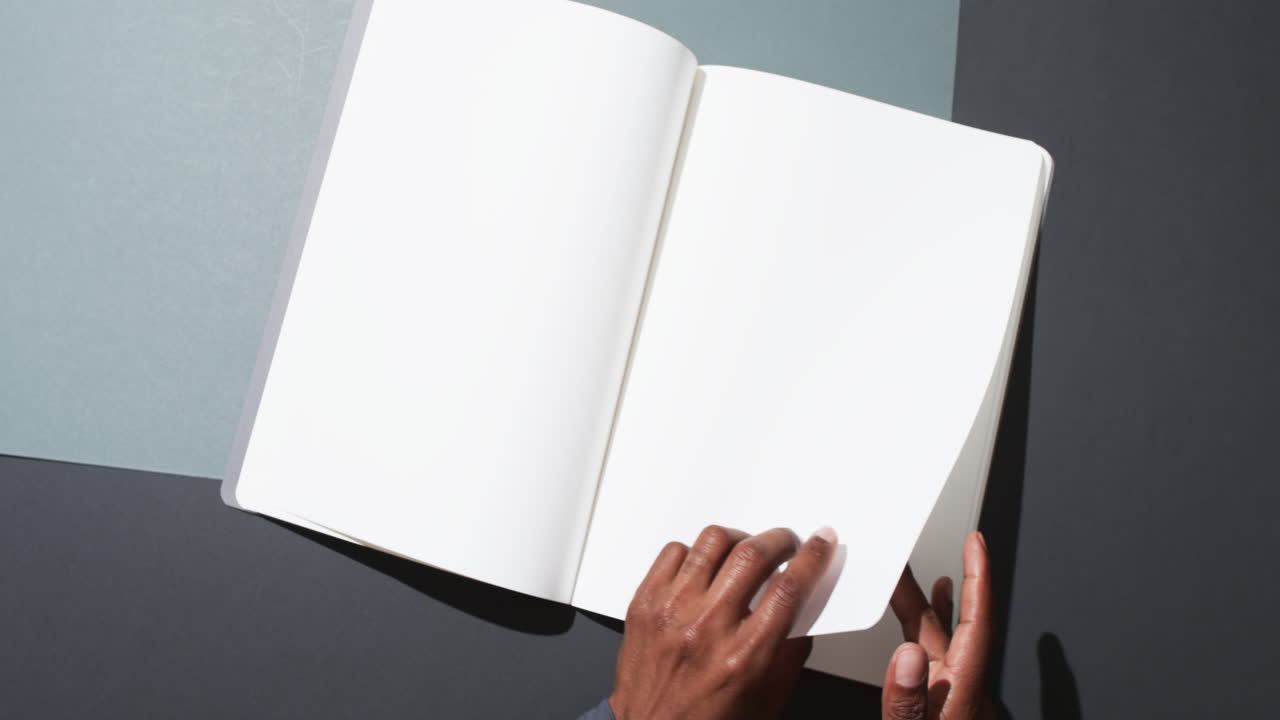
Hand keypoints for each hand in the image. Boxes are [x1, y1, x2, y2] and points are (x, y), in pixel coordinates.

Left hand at [608, 525, 837, 719]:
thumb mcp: (769, 697)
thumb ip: (791, 650)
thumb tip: (805, 602)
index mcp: (744, 656)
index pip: (788, 589)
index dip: (813, 557)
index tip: (822, 542)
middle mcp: (706, 628)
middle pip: (753, 555)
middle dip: (780, 540)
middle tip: (786, 544)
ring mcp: (670, 611)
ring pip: (712, 542)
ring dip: (739, 539)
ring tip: (745, 552)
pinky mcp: (644, 603)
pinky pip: (674, 552)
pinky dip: (696, 553)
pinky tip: (704, 568)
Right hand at [883, 531, 993, 719]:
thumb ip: (906, 702)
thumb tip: (907, 655)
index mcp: (960, 693)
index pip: (976, 624)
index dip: (977, 579)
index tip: (976, 545)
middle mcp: (960, 688)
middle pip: (949, 625)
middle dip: (922, 584)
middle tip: (902, 552)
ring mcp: (951, 693)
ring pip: (939, 638)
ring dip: (924, 602)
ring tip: (908, 574)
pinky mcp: (938, 701)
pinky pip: (937, 654)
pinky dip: (932, 627)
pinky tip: (929, 612)